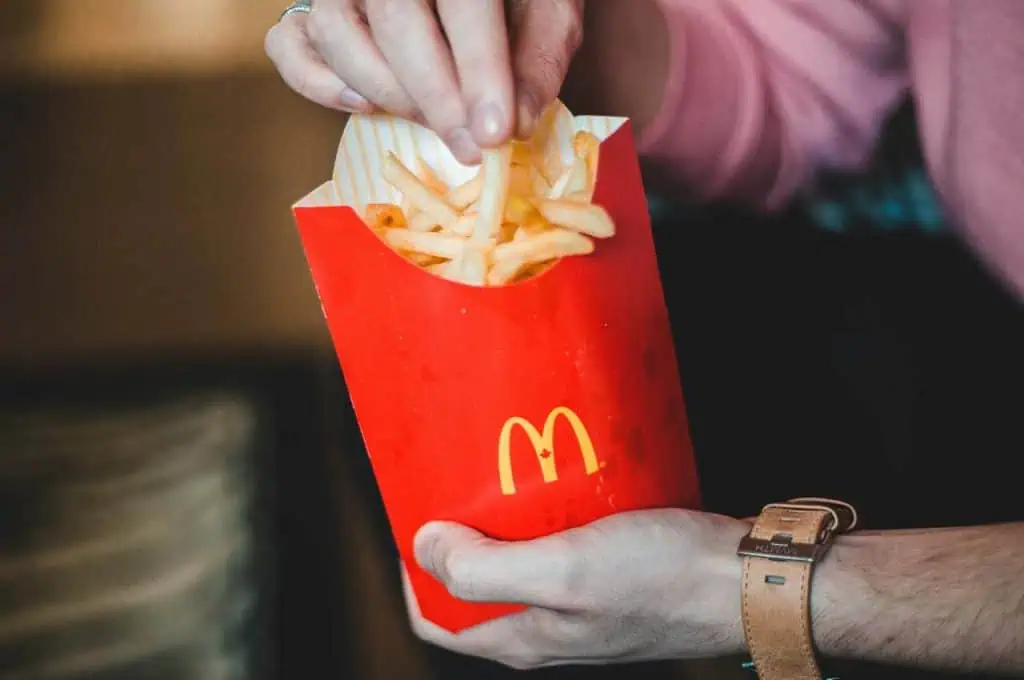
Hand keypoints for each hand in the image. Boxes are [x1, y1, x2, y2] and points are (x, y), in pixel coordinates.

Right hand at [264, 0, 583, 162]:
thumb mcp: (547, 9)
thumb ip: (539, 58)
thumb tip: (515, 121)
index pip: (463, 2)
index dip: (478, 71)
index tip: (495, 133)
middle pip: (395, 20)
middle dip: (436, 99)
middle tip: (471, 149)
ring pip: (337, 31)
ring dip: (387, 93)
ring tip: (432, 123)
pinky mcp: (311, 11)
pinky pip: (288, 44)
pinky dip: (317, 83)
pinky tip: (365, 106)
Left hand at [405, 509, 750, 668]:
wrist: (748, 581)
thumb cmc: (664, 580)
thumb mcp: (566, 571)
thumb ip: (487, 569)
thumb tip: (425, 547)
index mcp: (525, 638)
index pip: (437, 620)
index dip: (413, 574)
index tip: (413, 517)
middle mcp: (546, 629)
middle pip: (475, 589)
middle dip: (456, 541)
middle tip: (456, 484)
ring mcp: (579, 605)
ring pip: (517, 565)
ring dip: (501, 525)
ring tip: (501, 475)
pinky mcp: (610, 578)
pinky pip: (558, 549)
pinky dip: (546, 518)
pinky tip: (556, 483)